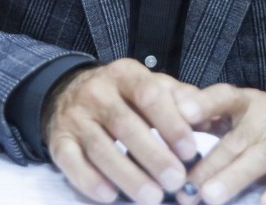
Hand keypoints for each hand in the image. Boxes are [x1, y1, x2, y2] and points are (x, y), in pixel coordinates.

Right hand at [43, 58, 200, 204]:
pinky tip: (110, 196)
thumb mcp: (150, 85)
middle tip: (177, 181)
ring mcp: (75, 116)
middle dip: (153, 155)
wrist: (67, 93)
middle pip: (125, 124)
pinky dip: (90, 180)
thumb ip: (178, 98)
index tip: (190, 150)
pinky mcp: (58, 140)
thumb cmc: (123, 96)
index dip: (170, 123)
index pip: (149, 94)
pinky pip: (71, 162)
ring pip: (100, 147)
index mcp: (125, 74)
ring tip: (153, 197)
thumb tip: (207, 115)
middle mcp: (97, 91)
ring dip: (127, 174)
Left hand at [174, 85, 265, 204]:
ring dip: (231, 178)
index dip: (203, 102)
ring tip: (209, 196)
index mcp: (247, 102)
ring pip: (256, 160)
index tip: (182, 112)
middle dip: (207, 164)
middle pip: (233, 140)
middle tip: (183, 185)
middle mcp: (265, 117)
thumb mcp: (249, 112)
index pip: (222, 96)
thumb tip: (168, 124)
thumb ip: (214, 118)